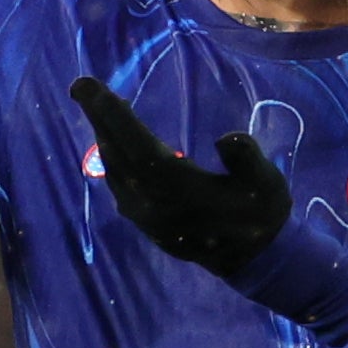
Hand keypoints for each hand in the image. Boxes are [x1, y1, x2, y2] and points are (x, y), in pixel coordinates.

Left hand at [75, 76, 287, 275]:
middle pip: (117, 154)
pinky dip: (113, 158)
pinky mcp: (145, 223)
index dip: (112, 115)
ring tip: (97, 107)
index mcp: (179, 190)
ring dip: (104, 137)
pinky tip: (113, 144)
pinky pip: (119, 184)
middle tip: (81, 87)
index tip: (88, 87)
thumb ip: (247, 159)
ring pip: (114, 170)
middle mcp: (153, 203)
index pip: (137, 146)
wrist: (253, 260)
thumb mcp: (266, 182)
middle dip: (98, 118)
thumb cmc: (261, 215)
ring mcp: (145, 216)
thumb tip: (227, 139)